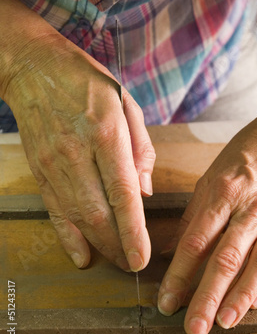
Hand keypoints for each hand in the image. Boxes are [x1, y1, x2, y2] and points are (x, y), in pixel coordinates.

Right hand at [6, 33, 155, 270]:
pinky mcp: (39, 169)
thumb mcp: (126, 103)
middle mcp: (77, 152)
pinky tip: (81, 256)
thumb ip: (141, 149)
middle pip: (98, 212)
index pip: (122, 192)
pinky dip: (67, 236)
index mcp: (106, 132)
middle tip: (133, 264)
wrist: (35, 69)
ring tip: (116, 261)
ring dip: (98, 245)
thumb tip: (145, 192)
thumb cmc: (88, 83)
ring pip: (76, 216)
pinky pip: (54, 210)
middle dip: (117, 245)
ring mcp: (53, 163)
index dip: (132, 230)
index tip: (142, 257)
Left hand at [157, 111, 256, 333]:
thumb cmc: (250, 152)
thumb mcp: (213, 174)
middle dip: (206, 297)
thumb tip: (175, 249)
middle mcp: (250, 208)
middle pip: (225, 259)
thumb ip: (195, 214)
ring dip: (240, 297)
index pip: (196, 241)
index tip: (166, 299)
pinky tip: (256, 303)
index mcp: (223, 191)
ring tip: (224, 322)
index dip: (179, 274)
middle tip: (193, 327)